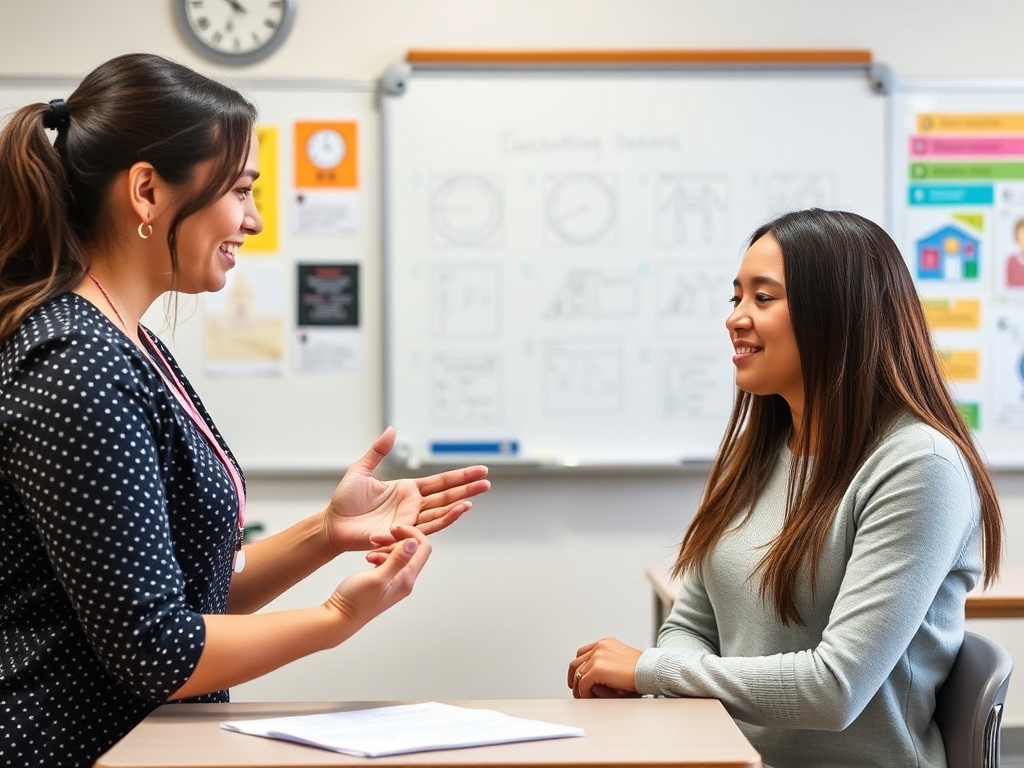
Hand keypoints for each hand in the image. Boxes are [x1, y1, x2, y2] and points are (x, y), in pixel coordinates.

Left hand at [324, 427, 489, 555]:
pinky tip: (456, 511)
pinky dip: (443, 519)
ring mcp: (409, 520)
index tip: (480, 470)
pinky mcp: (402, 533)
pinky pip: (426, 527)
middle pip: (446, 496)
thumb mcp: (361, 470)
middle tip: (487, 482)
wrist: (332, 524)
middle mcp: (412, 506)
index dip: (460, 476)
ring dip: (458, 506)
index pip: (440, 482)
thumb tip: (392, 430)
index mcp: (407, 490)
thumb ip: (378, 451)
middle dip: (467, 489)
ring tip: (474, 498)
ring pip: (440, 513)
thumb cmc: (344, 501)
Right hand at [324, 526, 429, 634]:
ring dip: (386, 548)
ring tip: (370, 553)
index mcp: (407, 579)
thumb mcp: (378, 577)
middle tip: (377, 538)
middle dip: (395, 539)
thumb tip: (414, 543)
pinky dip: (380, 555)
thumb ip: (397, 560)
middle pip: (412, 550)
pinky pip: (389, 561)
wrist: (340, 617)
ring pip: (399, 555)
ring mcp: (395, 581)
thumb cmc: (355, 601)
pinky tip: (369, 559)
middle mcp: (405, 580)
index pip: (423, 548)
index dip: (412, 534)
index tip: (394, 529)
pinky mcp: (384, 581)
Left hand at [568, 637, 642, 698]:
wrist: (650, 670)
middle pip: (576, 661)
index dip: (579, 666)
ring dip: (578, 687)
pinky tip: (588, 697)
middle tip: (575, 688)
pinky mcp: (597, 669)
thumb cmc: (642, 669)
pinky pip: (583, 683)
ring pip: (578, 673)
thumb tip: (599, 675)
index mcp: (605, 643)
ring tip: (582, 696)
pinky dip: (584, 692)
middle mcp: (600, 646)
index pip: (583, 652)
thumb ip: (610, 662)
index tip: (578, 677)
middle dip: (574, 677)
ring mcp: (597, 656)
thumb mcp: (623, 660)